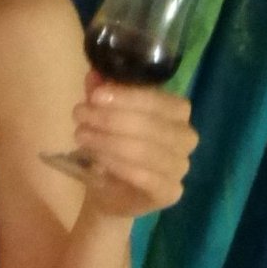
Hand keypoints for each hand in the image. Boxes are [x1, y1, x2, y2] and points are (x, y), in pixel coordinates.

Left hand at [69, 71, 197, 217]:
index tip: (95, 96)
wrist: (111, 192)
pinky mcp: (170, 192)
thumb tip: (93, 75)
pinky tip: (97, 162)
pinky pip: (145, 177)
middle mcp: (186, 137)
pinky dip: (118, 166)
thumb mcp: (104, 117)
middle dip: (112, 119)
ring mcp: (181, 166)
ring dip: (109, 142)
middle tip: (80, 116)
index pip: (158, 100)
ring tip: (82, 136)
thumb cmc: (113, 148)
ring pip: (146, 150)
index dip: (127, 97)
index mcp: (177, 112)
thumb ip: (103, 96)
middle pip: (151, 125)